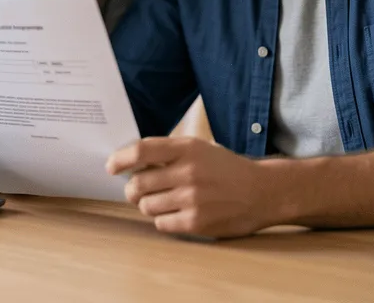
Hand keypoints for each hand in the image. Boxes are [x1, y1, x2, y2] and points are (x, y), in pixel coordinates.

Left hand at [107, 137, 269, 238]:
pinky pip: (161, 224)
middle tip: (138, 191)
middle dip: (133, 190)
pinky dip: (164, 220)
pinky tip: (177, 213)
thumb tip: (130, 162)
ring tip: (163, 201)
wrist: (262, 192)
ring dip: (148, 205)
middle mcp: (188, 172)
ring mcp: (192, 199)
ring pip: (146, 206)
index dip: (120, 159)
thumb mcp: (200, 148)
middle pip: (138, 184)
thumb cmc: (225, 169)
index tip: (111, 167)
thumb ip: (168, 153)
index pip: (142, 151)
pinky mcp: (197, 222)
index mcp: (187, 148)